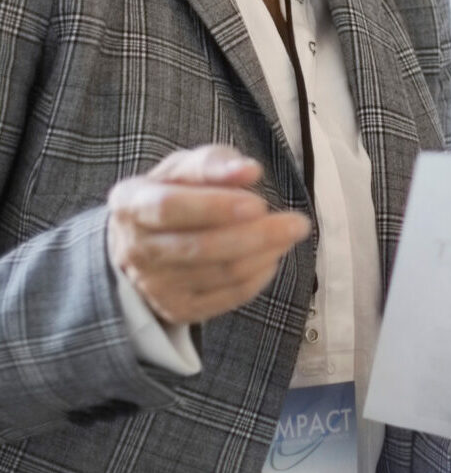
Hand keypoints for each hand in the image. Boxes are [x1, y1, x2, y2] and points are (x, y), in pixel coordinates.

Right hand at [106, 144, 310, 325]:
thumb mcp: (187, 165)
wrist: (145, 239)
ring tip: (290, 233)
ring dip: (264, 253)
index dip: (214, 206)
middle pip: (198, 247)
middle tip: (297, 223)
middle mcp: (135, 249)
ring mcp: (153, 285)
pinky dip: (257, 278)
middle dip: (255, 235)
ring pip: (216, 274)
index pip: (169, 207)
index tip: (258, 203)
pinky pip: (224, 298)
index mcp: (130, 203)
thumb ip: (215, 163)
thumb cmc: (176, 191)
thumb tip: (248, 171)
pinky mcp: (175, 309)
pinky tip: (273, 256)